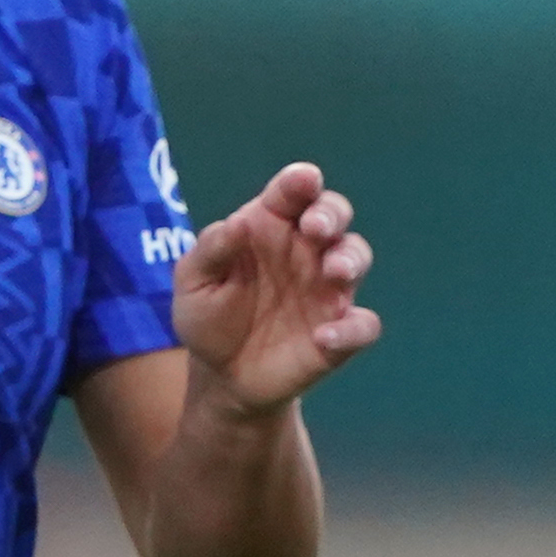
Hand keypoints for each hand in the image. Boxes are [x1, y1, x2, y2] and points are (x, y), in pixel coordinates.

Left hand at [171, 163, 378, 411]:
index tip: (304, 180)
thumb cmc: (207, 316)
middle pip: (333, 214)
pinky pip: (362, 325)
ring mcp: (327, 288)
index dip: (301, 181)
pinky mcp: (340, 331)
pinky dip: (353, 328)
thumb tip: (237, 223)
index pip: (291, 192)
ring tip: (334, 272)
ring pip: (356, 257)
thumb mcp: (194, 282)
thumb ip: (211, 250)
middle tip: (315, 228)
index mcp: (271, 225)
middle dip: (331, 214)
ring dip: (350, 259)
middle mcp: (306, 249)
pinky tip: (325, 337)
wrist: (220, 376)